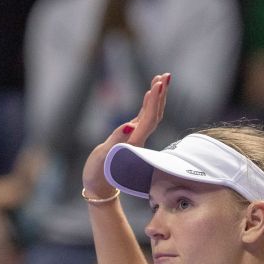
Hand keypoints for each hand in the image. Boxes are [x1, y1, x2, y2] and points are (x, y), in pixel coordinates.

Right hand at [82, 72, 169, 197]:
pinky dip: (148, 105)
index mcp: (134, 142)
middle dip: (160, 94)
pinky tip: (149, 95)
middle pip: (154, 114)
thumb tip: (128, 126)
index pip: (148, 118)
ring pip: (151, 115)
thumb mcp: (104, 157)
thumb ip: (116, 141)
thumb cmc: (98, 174)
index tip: (158, 84)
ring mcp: (136, 138)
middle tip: (166, 75)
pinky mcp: (131, 138)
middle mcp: (139, 139)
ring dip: (157, 97)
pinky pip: (144, 119)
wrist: (99, 187)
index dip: (154, 101)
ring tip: (160, 79)